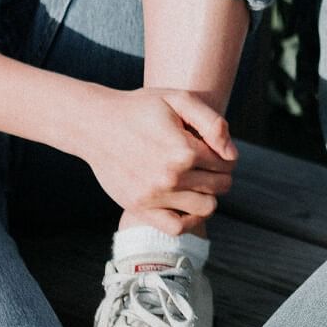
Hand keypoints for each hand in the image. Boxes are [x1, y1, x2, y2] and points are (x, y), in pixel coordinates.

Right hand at [74, 85, 236, 234]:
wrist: (95, 124)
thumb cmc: (140, 108)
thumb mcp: (178, 99)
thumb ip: (212, 123)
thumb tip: (232, 155)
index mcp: (184, 150)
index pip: (227, 162)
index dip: (226, 154)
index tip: (214, 148)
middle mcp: (171, 177)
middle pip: (220, 185)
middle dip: (221, 174)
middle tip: (208, 164)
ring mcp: (155, 196)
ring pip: (206, 208)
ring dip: (209, 195)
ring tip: (199, 183)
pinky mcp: (140, 208)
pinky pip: (177, 227)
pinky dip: (191, 220)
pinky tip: (189, 205)